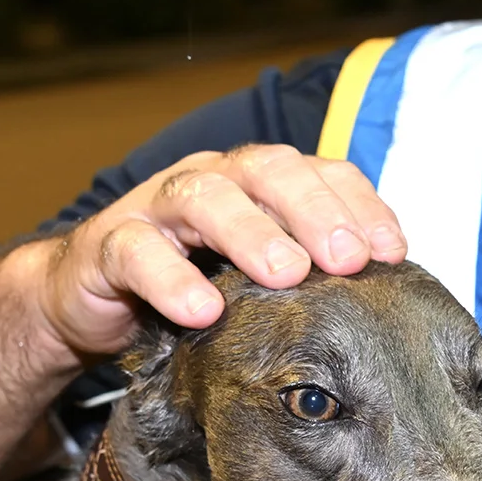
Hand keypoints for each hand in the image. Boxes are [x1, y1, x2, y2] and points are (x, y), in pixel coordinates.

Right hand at [18, 145, 407, 358]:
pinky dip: (171, 279)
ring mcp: (156, 207)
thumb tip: (389, 304)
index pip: (320, 172)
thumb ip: (313, 276)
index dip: (359, 205)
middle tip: (348, 258)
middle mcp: (212, 180)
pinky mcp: (109, 245)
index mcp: (258, 183)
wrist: (90, 297)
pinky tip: (203, 310)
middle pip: (267, 170)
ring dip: (252, 233)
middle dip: (314, 209)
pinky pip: (138, 252)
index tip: (391, 253)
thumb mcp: (260, 280)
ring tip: (287, 275)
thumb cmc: (194, 284)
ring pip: (204, 197)